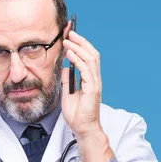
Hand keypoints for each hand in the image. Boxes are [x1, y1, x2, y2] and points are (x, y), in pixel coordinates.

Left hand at [61, 26, 113, 161]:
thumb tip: (65, 68)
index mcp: (90, 79)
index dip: (80, 46)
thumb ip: (67, 80)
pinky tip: (70, 54)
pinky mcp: (93, 89)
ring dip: (79, 48)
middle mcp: (94, 79)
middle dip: (81, 42)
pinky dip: (78, 60)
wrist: (82, 129)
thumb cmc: (77, 114)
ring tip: (68, 40)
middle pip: (91, 54)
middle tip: (70, 33)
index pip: (87, 57)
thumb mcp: (67, 93)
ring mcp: (95, 83)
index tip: (70, 37)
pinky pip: (86, 71)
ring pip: (91, 59)